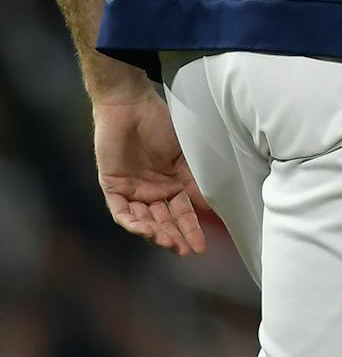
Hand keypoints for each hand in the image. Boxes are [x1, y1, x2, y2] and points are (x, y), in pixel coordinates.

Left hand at [93, 94, 207, 255]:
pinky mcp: (113, 187)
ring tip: (169, 243)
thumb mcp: (185, 154)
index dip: (191, 230)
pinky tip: (146, 230)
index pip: (183, 213)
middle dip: (175, 237)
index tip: (201, 247)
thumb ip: (195, 180)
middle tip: (186, 250)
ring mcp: (132, 190)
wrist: (131, 106)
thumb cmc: (161, 123)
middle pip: (164, 221)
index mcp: (172, 183)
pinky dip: (132, 222)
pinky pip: (121, 212)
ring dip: (156, 233)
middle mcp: (152, 191)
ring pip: (144, 220)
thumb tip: (212, 206)